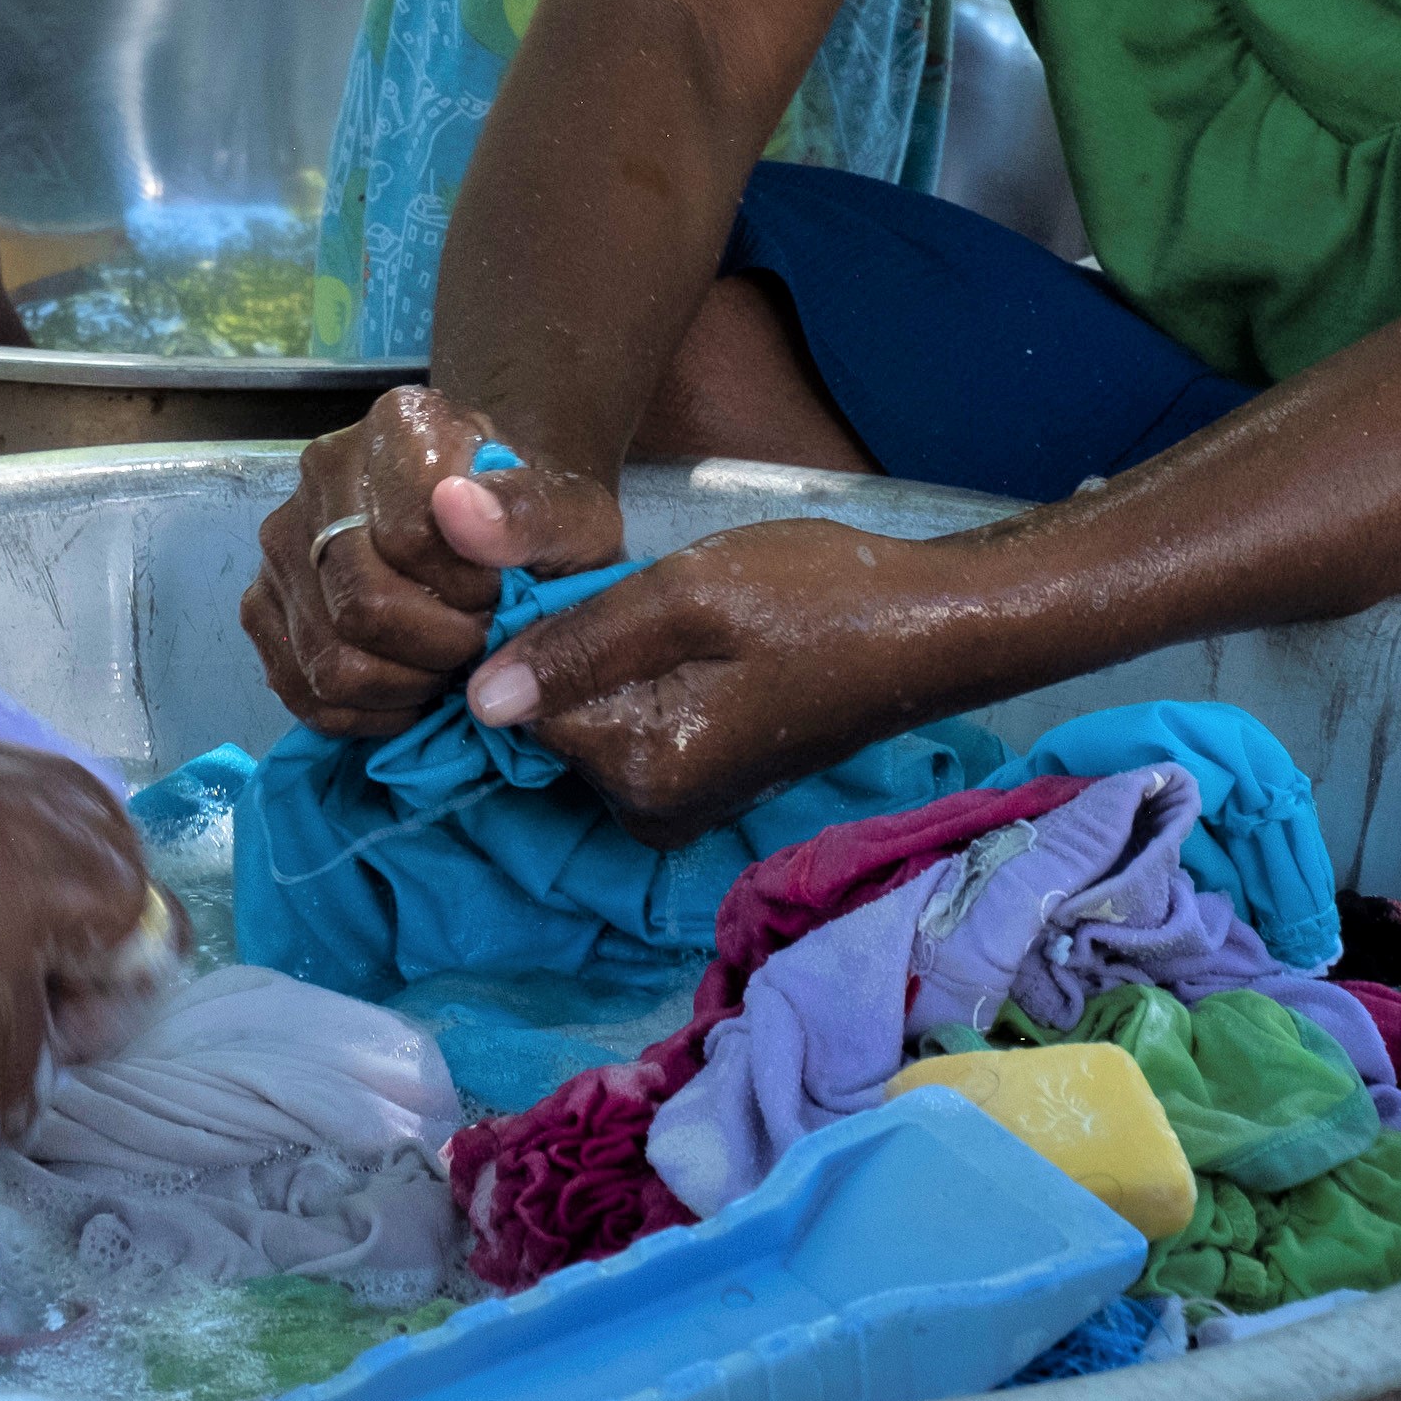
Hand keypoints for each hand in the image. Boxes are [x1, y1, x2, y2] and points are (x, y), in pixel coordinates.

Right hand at [236, 386, 625, 737]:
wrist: (496, 536)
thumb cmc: (535, 530)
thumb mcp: (574, 520)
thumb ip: (533, 511)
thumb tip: (457, 507)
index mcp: (399, 424)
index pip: (409, 538)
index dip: (468, 591)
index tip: (500, 591)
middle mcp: (321, 468)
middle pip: (361, 606)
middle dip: (439, 647)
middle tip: (479, 637)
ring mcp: (281, 540)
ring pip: (329, 660)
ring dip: (406, 686)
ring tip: (447, 661)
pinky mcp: (261, 604)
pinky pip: (302, 693)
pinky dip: (366, 713)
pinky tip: (410, 685)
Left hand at [456, 514, 970, 843]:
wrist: (925, 623)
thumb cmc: (813, 595)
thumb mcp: (685, 596)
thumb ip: (577, 645)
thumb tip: (476, 702)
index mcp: (642, 773)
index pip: (523, 707)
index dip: (542, 633)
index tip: (598, 589)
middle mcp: (652, 811)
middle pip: (559, 718)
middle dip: (581, 651)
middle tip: (653, 595)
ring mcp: (681, 804)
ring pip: (595, 717)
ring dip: (616, 661)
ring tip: (687, 614)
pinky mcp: (704, 782)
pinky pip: (635, 726)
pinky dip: (648, 679)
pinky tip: (701, 641)